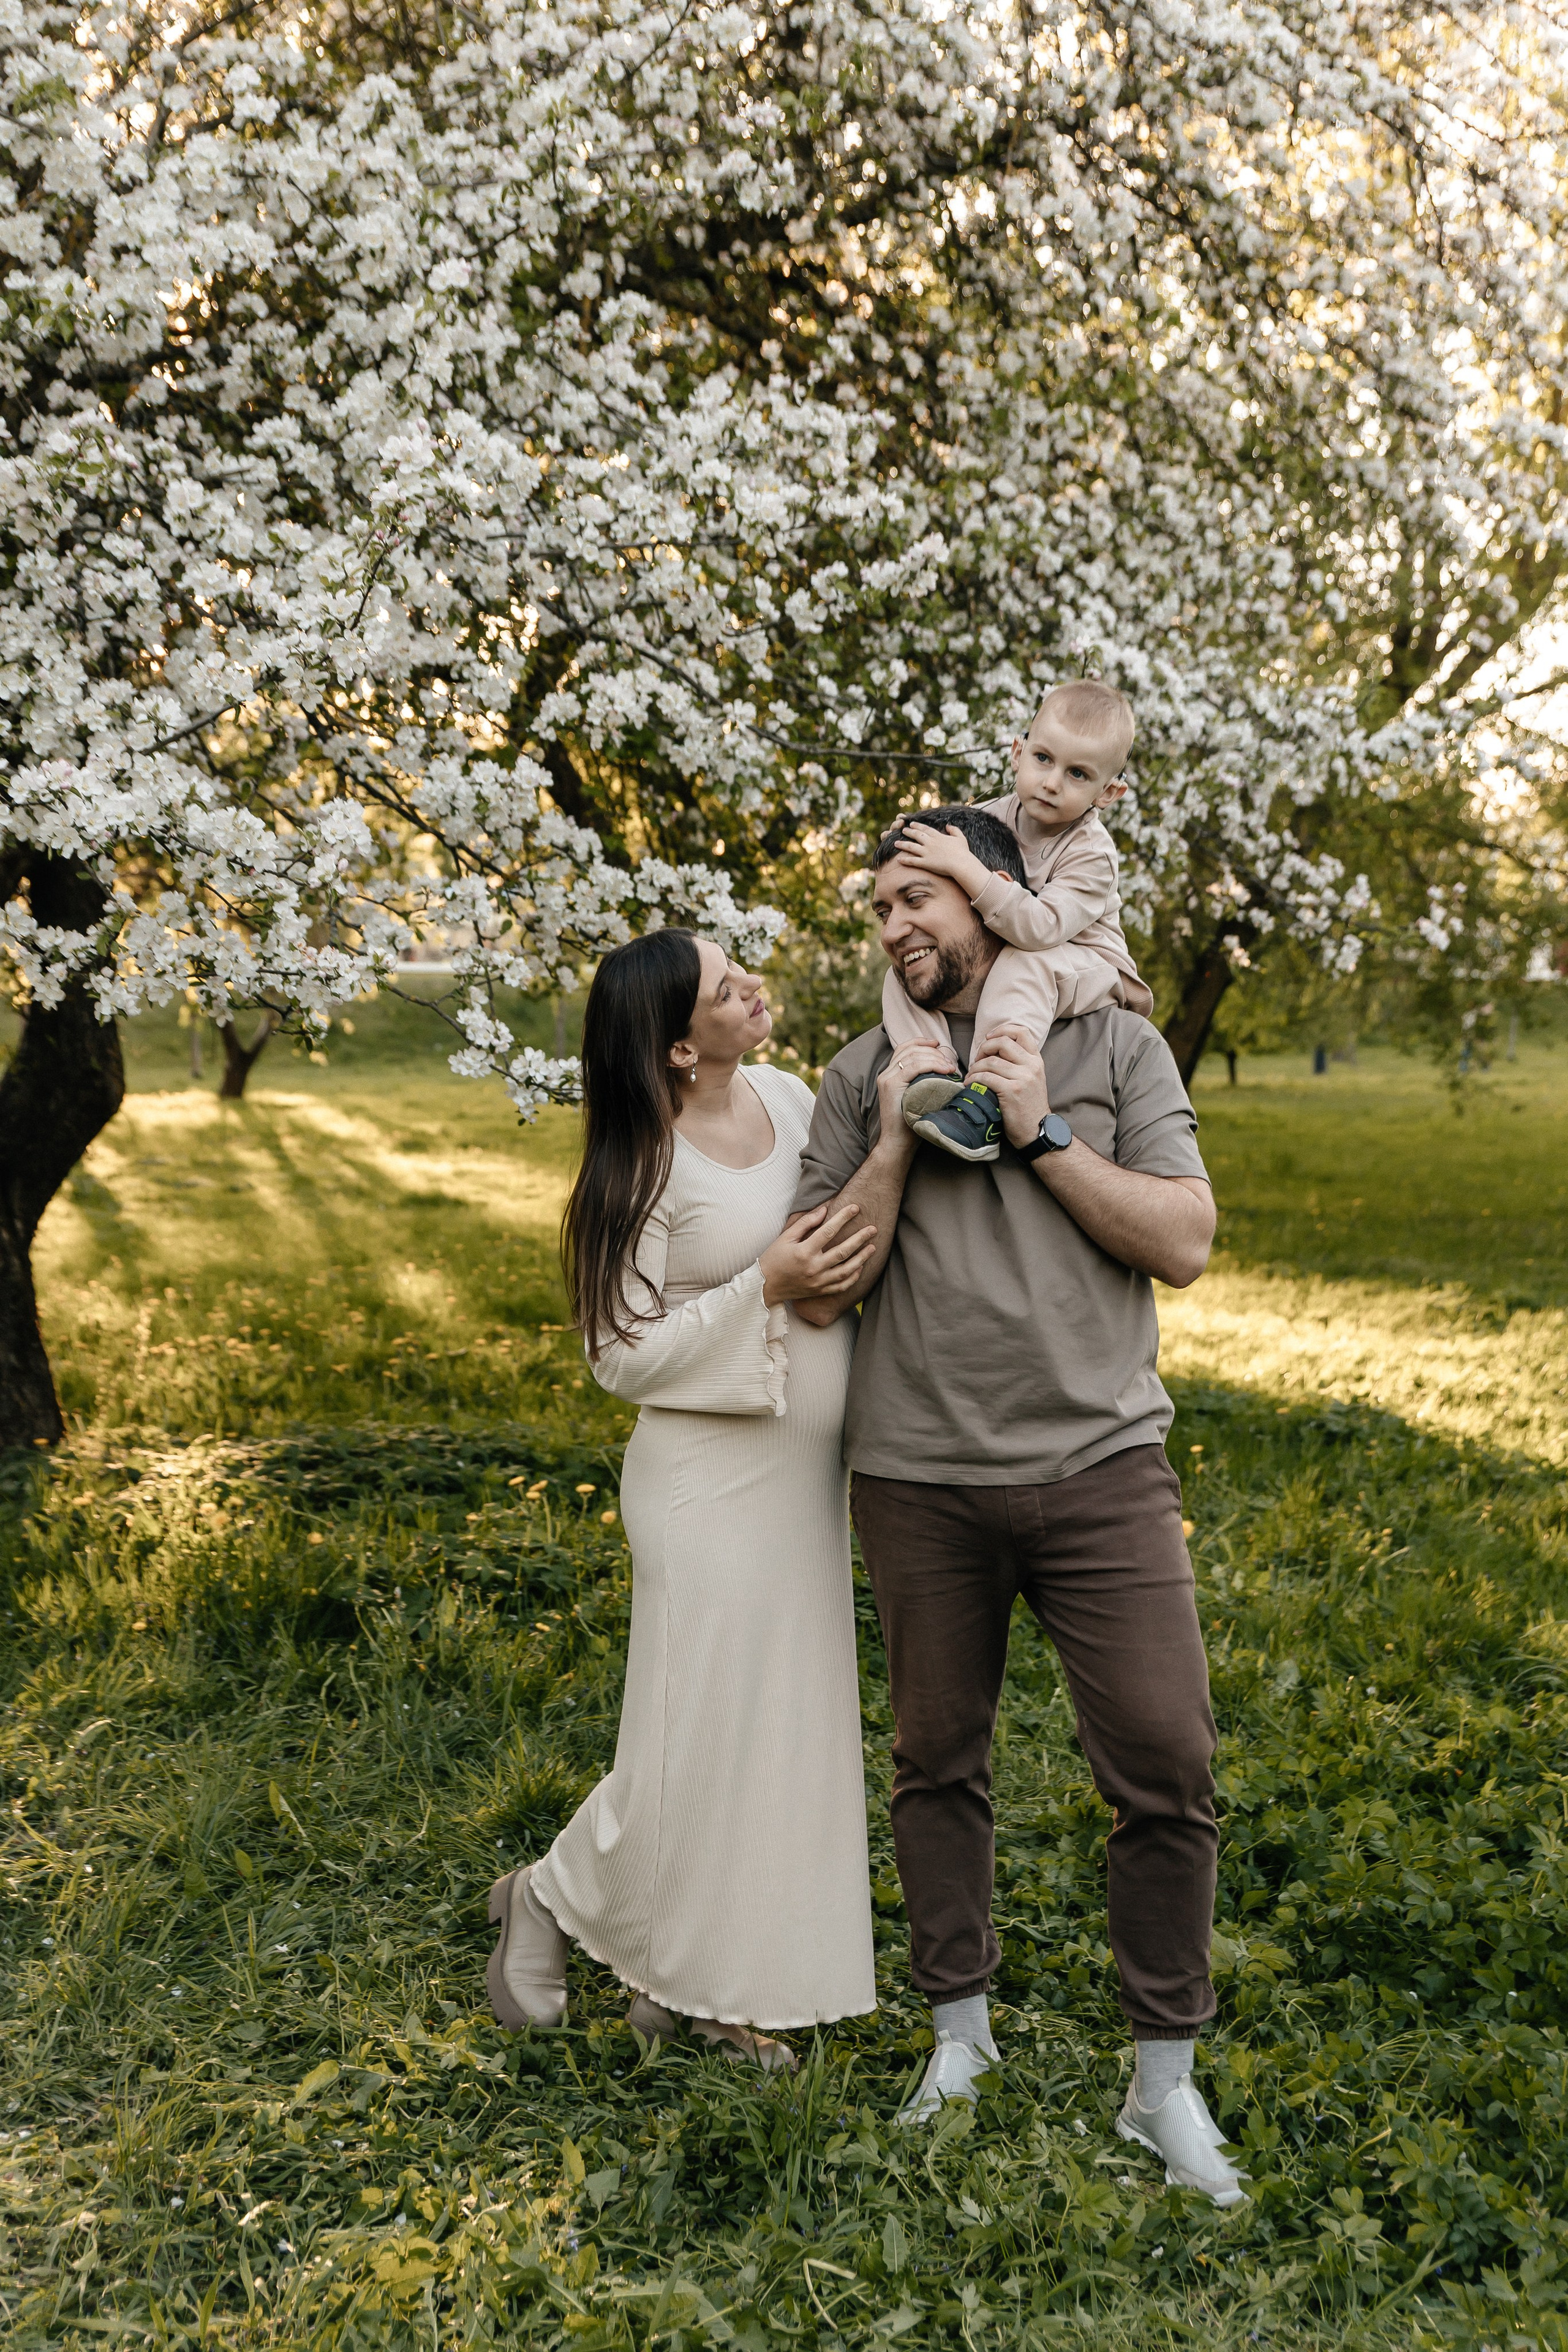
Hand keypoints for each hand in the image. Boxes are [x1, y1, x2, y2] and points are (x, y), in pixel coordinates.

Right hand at [759, 1200, 877, 1306]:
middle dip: (860, 1238)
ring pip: (846, 1270)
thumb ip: (805, 1223)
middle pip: (843, 1251)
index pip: (828, 1231)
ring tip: (873, 1247)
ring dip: (862, 1258)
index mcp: (804, 1252)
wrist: (765, 1286)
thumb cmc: (774, 1258)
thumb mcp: (785, 1237)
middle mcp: (813, 1268)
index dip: (843, 1218)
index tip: (855, 1208)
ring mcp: (818, 1282)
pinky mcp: (820, 1291)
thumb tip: (824, 1210)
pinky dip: (853, 1277)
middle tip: (873, 1229)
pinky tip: (860, 1267)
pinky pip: (841, 1286)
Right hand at [875, 1038, 958, 1147]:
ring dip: (935, 1057)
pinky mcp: (890, 1086)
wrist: (897, 1143)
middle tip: (949, 1061)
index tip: (938, 1043)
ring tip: (950, 1067)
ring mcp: (887, 1079)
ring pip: (913, 1056)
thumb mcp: (918, 1097)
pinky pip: (913, 1067)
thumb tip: (947, 1070)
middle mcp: (886, 1074)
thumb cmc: (911, 1123)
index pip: (905, 1048)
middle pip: (910, 1049)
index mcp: (890, 1074)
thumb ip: (924, 1082)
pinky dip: (931, 1064)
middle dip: (933, 1051)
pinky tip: (944, 1070)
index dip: (922, 1041)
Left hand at [892, 822, 992, 900]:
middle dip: (909, 832)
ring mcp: (927, 852)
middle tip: (903, 830)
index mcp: (938, 836)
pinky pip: (913, 861)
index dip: (918, 826)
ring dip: (903, 845)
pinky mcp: (925, 863)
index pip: (926, 829)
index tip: (912, 824)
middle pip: (917, 835)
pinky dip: (905, 860)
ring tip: (895, 843)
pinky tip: (898, 859)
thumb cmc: (963, 852)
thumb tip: (948, 825)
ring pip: (911, 847)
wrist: (961, 863)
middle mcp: (930, 843)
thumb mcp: (960, 838)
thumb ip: (954, 830)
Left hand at [967, 1023, 1050, 1146]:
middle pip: (1002, 1042)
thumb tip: (993, 1050)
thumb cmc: (1028, 1106)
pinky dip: (974, 1079)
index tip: (989, 1038)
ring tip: (971, 1076)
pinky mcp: (1012, 1091)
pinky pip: (986, 1077)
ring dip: (975, 1067)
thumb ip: (1019, 1063)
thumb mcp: (1031, 1079)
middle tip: (977, 1060)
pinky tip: (969, 1084)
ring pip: (991, 1061)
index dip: (1002, 1030)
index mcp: (1036, 1060)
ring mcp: (1023, 1078)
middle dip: (984, 1048)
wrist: (1036, 1130)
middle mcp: (1032, 1066)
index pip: (1021, 1032)